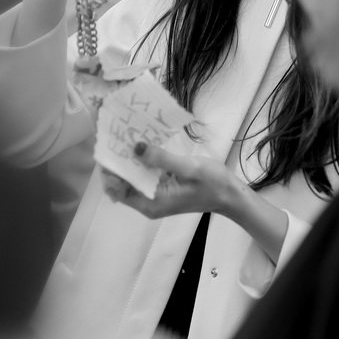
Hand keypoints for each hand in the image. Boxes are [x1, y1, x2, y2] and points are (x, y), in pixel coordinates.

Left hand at [102, 142, 241, 218]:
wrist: (230, 196)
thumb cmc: (212, 183)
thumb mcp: (188, 168)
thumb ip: (161, 159)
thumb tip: (134, 148)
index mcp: (151, 202)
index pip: (118, 187)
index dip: (110, 167)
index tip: (107, 144)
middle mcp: (148, 204)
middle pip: (121, 183)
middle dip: (117, 161)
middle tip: (115, 134)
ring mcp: (154, 199)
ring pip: (131, 179)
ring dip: (127, 160)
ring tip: (124, 135)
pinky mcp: (160, 191)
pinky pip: (143, 178)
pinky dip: (139, 163)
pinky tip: (140, 145)